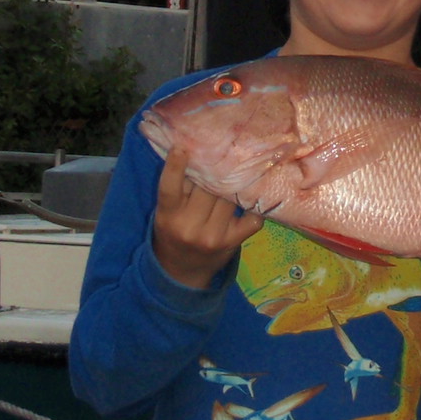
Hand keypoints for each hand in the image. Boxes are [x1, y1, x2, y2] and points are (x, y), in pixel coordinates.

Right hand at [151, 146, 260, 288]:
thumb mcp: (166, 214)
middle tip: (223, 153)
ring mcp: (213, 235)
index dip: (175, 167)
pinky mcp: (233, 242)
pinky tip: (253, 196)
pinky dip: (255, 205)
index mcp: (168, 216)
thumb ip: (178, 189)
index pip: (169, 188)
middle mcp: (190, 226)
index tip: (181, 147)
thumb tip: (197, 154)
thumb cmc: (173, 233)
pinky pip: (252, 216)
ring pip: (229, 197)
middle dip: (215, 171)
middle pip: (207, 188)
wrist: (181, 272)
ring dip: (235, 183)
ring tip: (240, 169)